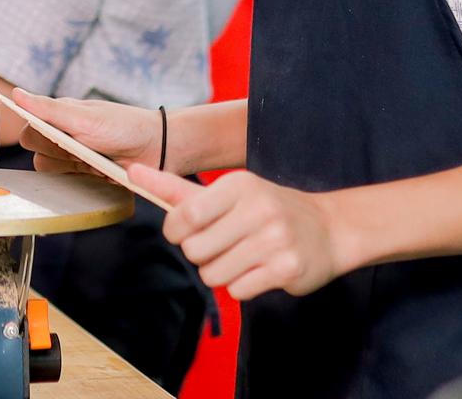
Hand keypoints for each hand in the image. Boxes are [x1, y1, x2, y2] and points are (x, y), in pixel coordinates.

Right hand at [14, 88, 162, 175]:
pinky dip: (78, 177)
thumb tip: (16, 93)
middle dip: (58, 153)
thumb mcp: (84, 117)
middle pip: (36, 151)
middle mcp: (63, 133)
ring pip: (48, 168)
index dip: (40, 136)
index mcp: (61, 114)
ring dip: (69, 166)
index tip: (59, 137)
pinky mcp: (82, 171)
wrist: (154, 149)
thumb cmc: (123, 126)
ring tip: (93, 158)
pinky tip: (97, 169)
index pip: (29, 128)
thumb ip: (48, 109)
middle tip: (81, 147)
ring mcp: (72, 153)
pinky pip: (64, 181)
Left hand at [128, 164, 341, 301]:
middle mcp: (258, 208)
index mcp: (239, 184)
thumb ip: (178, 188)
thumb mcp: (229, 190)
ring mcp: (274, 239)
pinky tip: (261, 268)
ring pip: (213, 275)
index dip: (177, 231)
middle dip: (202, 255)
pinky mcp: (287, 269)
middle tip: (224, 244)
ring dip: (222, 273)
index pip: (184, 217)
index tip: (188, 231)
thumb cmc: (267, 208)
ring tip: (244, 256)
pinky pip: (238, 291)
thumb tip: (133, 171)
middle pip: (195, 251)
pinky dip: (243, 286)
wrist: (329, 228)